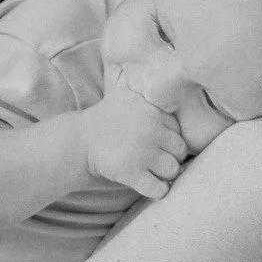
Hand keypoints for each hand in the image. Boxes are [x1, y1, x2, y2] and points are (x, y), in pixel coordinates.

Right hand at [81, 79, 186, 200]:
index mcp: (153, 111)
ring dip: (166, 175)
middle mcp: (150, 129)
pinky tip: (153, 187)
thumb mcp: (127, 93)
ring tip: (155, 172)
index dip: (170, 139)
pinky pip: (159, 188)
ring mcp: (141, 152)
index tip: (159, 143)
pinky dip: (160, 191)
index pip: (179, 131)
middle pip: (180, 151)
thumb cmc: (108, 118)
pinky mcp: (131, 172)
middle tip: (158, 160)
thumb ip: (147, 84)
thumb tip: (172, 70)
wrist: (81, 140)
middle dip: (172, 157)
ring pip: (173, 170)